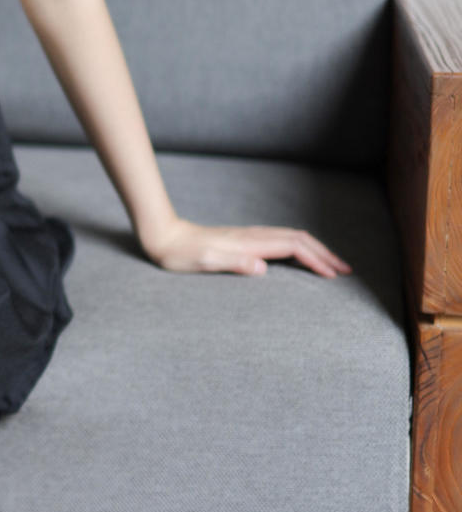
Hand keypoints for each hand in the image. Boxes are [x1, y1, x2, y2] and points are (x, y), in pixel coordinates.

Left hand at [142, 217, 351, 277]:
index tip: (334, 275)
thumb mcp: (205, 262)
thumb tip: (263, 268)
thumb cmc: (182, 254)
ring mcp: (251, 237)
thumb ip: (234, 263)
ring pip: (293, 238)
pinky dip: (300, 249)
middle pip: (300, 239)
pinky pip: (282, 242)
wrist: (165, 237)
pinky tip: (302, 259)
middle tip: (346, 270)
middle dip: (325, 253)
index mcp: (250, 242)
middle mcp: (254, 236)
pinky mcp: (245, 240)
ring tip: (332, 265)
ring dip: (316, 250)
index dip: (317, 260)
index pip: (294, 247)